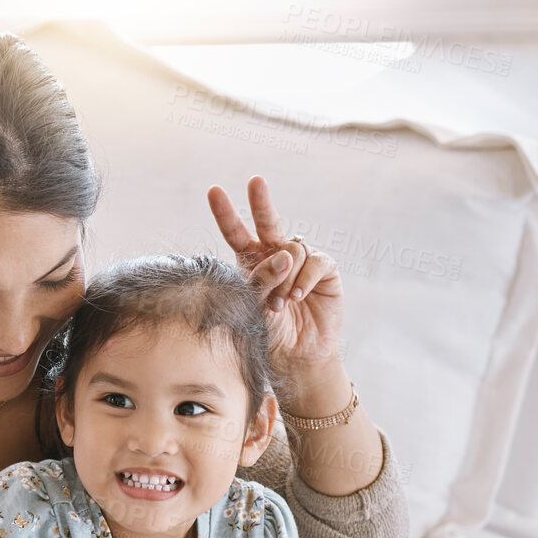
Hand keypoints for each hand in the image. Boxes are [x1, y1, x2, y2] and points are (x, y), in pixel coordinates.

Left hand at [208, 176, 345, 392]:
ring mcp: (301, 260)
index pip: (236, 233)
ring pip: (291, 250)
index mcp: (251, 261)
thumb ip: (262, 280)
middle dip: (261, 201)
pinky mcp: (324, 270)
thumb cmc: (269, 332)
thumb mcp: (254, 306)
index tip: (213, 191)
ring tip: (282, 303)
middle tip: (255, 181)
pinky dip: (304, 279)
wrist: (296, 355)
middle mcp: (276, 255)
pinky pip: (314, 262)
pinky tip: (298, 297)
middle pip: (267, 222)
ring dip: (284, 278)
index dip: (226, 213)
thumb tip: (281, 255)